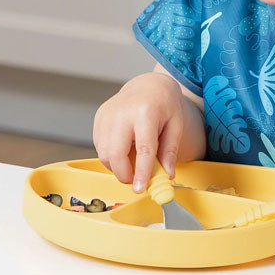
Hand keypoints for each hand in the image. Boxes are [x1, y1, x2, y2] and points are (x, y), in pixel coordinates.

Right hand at [93, 69, 188, 192]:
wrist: (148, 85)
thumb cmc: (165, 105)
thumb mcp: (176, 124)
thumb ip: (170, 150)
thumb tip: (166, 175)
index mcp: (146, 112)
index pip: (143, 148)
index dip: (141, 172)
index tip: (140, 189)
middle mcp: (122, 112)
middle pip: (115, 154)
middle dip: (124, 174)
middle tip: (136, 180)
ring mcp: (107, 114)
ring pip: (104, 154)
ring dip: (117, 166)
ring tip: (133, 160)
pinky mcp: (98, 118)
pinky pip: (99, 147)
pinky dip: (111, 156)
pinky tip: (124, 148)